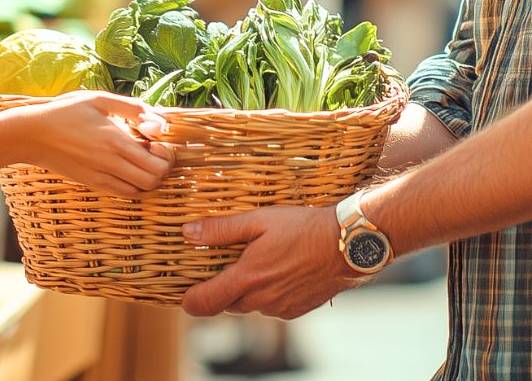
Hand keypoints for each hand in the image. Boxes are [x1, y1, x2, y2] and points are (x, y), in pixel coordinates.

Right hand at [20, 91, 176, 197]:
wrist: (33, 135)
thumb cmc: (66, 112)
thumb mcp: (98, 99)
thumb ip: (131, 108)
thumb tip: (158, 120)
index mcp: (115, 140)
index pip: (158, 162)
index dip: (166, 154)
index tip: (157, 140)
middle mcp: (111, 162)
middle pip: (154, 180)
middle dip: (162, 167)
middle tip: (152, 151)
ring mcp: (101, 176)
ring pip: (141, 190)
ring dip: (149, 177)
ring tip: (140, 159)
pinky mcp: (93, 183)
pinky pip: (123, 193)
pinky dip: (133, 185)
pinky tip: (127, 167)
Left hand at [180, 206, 360, 318]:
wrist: (348, 245)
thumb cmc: (303, 228)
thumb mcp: (259, 220)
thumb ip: (221, 229)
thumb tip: (187, 233)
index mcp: (247, 279)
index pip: (204, 303)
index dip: (189, 301)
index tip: (183, 293)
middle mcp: (261, 300)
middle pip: (226, 304)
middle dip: (221, 289)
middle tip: (224, 265)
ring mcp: (280, 309)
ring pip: (250, 306)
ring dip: (247, 291)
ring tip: (257, 263)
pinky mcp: (296, 311)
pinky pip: (271, 307)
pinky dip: (268, 293)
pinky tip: (279, 270)